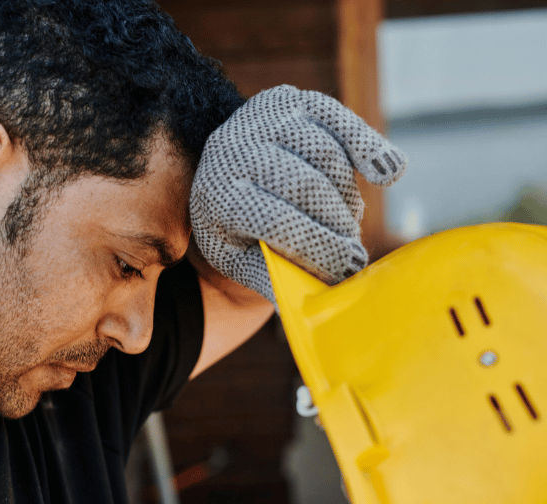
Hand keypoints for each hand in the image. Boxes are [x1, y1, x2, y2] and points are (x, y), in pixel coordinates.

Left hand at [190, 85, 405, 302]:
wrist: (222, 174)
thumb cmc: (235, 226)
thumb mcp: (239, 257)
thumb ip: (271, 276)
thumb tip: (312, 303)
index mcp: (217, 193)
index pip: (277, 221)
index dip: (318, 249)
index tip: (345, 274)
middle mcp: (233, 148)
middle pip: (306, 186)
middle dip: (338, 226)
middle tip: (353, 255)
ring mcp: (262, 118)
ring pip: (326, 156)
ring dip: (348, 198)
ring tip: (347, 223)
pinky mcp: (292, 100)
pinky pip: (339, 121)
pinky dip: (367, 146)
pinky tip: (388, 173)